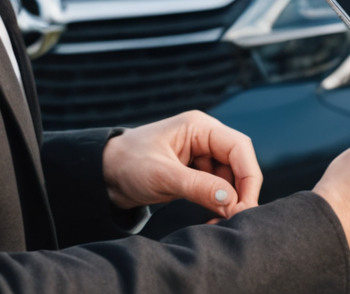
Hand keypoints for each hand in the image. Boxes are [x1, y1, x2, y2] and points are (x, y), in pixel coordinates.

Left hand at [102, 110, 261, 220]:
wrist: (101, 176)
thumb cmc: (126, 164)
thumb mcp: (162, 176)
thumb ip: (198, 187)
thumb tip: (232, 202)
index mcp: (199, 127)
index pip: (239, 148)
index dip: (248, 176)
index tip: (244, 206)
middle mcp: (204, 138)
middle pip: (238, 163)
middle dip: (241, 191)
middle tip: (235, 219)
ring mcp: (200, 156)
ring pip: (230, 178)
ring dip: (229, 200)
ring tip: (219, 222)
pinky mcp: (194, 173)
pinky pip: (217, 187)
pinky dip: (218, 203)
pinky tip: (212, 217)